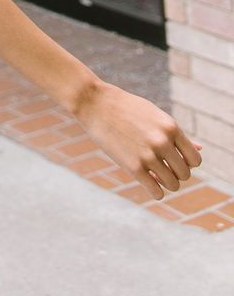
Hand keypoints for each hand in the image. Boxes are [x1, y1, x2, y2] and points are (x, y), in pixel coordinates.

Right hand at [75, 78, 201, 198]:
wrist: (95, 103)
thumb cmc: (126, 108)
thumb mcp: (155, 116)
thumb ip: (176, 135)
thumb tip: (200, 149)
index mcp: (171, 127)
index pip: (195, 159)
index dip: (187, 163)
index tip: (175, 161)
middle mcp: (163, 142)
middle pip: (185, 174)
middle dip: (176, 174)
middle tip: (162, 168)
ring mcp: (148, 155)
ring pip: (173, 184)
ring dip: (166, 183)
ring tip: (155, 175)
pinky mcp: (133, 167)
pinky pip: (156, 192)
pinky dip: (156, 192)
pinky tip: (149, 183)